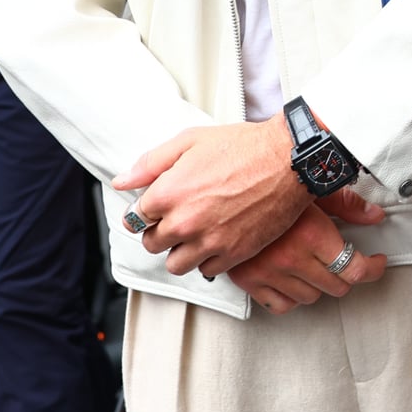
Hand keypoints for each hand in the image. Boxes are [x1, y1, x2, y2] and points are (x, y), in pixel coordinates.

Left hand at [116, 117, 311, 280]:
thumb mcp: (190, 141)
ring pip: (175, 264)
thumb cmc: (243, 146)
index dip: (146, 211)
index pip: (135, 219)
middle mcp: (184, 222)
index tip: (157, 207)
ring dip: (181, 251)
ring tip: (195, 233)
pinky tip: (218, 238)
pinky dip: (208, 259)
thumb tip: (122, 182)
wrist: (288, 160)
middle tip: (179, 218)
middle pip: (152, 244)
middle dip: (161, 231)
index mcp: (168, 193)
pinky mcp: (233, 254)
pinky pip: (206, 270)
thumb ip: (150, 163)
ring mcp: (209, 241)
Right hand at [227, 200, 387, 314]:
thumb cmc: (271, 184)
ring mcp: (268, 273)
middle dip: (347, 275)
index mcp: (312, 234)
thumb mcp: (313, 189)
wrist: (224, 190)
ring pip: (310, 297)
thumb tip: (374, 216)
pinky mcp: (248, 281)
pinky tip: (294, 280)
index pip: (355, 269)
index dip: (373, 269)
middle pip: (336, 286)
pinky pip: (281, 305)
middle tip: (348, 262)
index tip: (377, 264)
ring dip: (318, 285)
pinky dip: (291, 297)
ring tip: (315, 265)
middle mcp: (292, 258)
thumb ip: (347, 205)